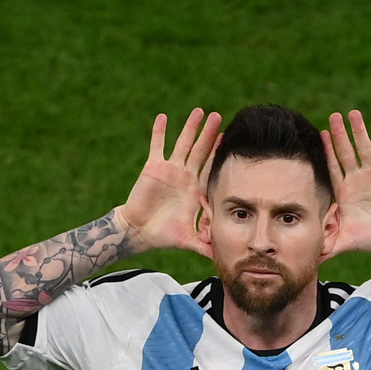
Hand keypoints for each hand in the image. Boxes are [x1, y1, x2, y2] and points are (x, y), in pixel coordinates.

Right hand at [115, 108, 221, 258]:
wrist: (139, 231)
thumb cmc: (164, 235)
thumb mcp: (189, 239)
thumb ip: (206, 244)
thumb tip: (224, 257)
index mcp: (195, 188)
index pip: (211, 168)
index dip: (220, 154)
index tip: (231, 140)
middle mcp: (185, 175)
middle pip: (200, 150)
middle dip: (210, 134)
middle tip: (220, 116)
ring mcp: (170, 169)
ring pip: (182, 143)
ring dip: (190, 128)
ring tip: (199, 111)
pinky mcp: (153, 167)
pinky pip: (157, 145)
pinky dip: (159, 132)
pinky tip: (163, 117)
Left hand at [320, 110, 370, 260]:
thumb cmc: (368, 239)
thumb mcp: (342, 241)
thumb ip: (325, 245)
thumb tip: (306, 258)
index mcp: (344, 190)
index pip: (333, 166)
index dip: (327, 150)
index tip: (320, 133)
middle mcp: (357, 178)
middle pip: (346, 151)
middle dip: (340, 134)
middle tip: (334, 116)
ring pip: (365, 148)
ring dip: (360, 131)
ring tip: (354, 113)